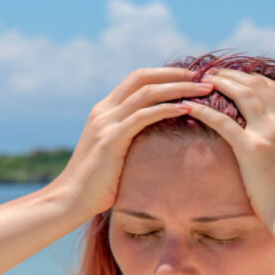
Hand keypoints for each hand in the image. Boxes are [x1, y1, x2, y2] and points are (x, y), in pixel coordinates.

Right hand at [51, 67, 212, 216]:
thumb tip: (155, 141)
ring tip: (204, 90)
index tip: (191, 78)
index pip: (137, 79)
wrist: (70, 200)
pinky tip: (187, 109)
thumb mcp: (113, 154)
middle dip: (175, 74)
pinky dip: (166, 109)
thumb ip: (129, 139)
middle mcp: (104, 110)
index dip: (165, 74)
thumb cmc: (96, 183)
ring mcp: (106, 123)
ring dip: (179, 88)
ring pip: (146, 92)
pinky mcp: (111, 139)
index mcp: (104, 110)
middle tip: (203, 78)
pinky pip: (143, 116)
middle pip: (143, 77)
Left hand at [181, 69, 274, 225]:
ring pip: (242, 95)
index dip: (255, 80)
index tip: (239, 78)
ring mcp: (268, 133)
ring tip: (204, 79)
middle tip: (215, 73)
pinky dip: (204, 110)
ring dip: (221, 83)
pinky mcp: (250, 149)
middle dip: (234, 75)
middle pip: (257, 86)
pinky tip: (189, 105)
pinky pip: (223, 122)